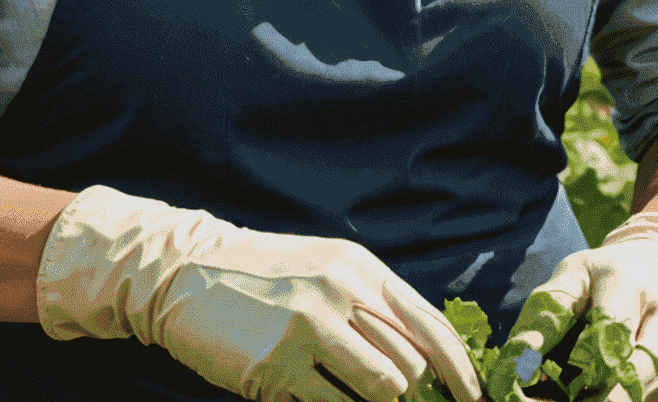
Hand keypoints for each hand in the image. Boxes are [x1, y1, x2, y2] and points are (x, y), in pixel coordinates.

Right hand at [36, 184, 482, 401]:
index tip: (472, 400)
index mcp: (359, 267)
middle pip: (409, 367)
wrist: (185, 271)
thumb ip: (370, 304)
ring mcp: (309, 329)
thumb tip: (421, 359)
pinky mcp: (277, 366)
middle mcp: (341, 292)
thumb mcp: (324, 268)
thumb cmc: (261, 275)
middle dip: (414, 399)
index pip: (430, 325)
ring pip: (382, 391)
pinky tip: (316, 398)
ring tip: (356, 398)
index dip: (460, 372)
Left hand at [514, 212, 657, 401]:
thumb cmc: (606, 275)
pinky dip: (647, 400)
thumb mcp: (574, 274)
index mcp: (626, 282)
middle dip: (605, 394)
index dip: (586, 363)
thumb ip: (548, 311)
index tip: (564, 385)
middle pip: (637, 368)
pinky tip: (621, 394)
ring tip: (591, 398)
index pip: (610, 329)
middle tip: (577, 397)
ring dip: (625, 398)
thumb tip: (516, 360)